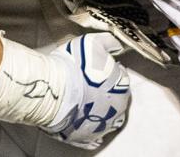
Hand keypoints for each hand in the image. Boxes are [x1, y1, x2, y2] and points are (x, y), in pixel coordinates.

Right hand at [43, 34, 129, 149]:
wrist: (56, 92)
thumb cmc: (75, 66)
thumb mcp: (92, 43)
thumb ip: (108, 43)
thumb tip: (116, 45)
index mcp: (122, 85)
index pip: (120, 76)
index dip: (108, 70)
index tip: (96, 68)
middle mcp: (118, 108)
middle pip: (115, 97)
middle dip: (105, 90)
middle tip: (88, 83)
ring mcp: (104, 125)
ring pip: (105, 116)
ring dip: (97, 109)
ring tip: (82, 99)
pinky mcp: (88, 136)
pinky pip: (91, 131)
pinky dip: (87, 124)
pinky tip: (79, 117)